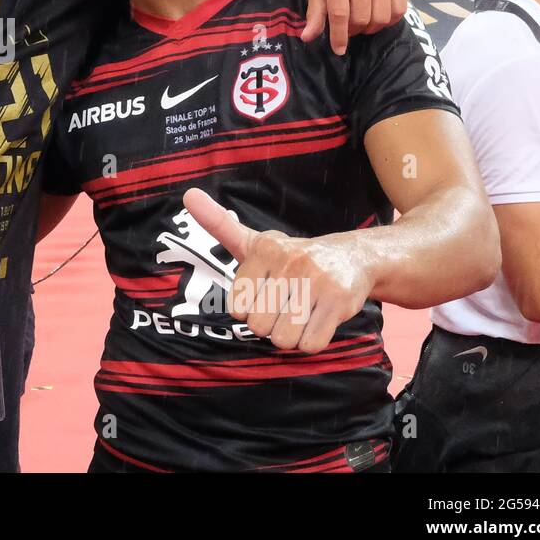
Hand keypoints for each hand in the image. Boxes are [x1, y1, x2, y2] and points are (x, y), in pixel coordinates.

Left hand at [182, 188, 372, 352]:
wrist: (351, 257)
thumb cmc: (291, 258)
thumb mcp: (255, 241)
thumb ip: (219, 224)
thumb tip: (188, 195)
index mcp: (264, 250)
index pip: (237, 307)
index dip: (249, 310)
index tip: (264, 295)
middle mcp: (289, 262)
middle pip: (258, 326)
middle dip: (270, 326)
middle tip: (284, 307)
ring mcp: (317, 281)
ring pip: (284, 338)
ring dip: (291, 337)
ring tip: (300, 315)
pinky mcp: (339, 301)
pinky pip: (311, 344)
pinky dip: (311, 342)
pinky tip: (317, 322)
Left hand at [302, 0, 406, 55]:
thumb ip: (315, 11)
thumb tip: (308, 38)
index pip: (340, 13)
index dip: (339, 36)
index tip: (339, 50)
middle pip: (362, 18)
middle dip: (353, 31)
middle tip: (347, 28)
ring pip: (381, 17)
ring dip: (371, 28)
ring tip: (361, 23)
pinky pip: (399, 9)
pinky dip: (388, 20)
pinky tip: (377, 16)